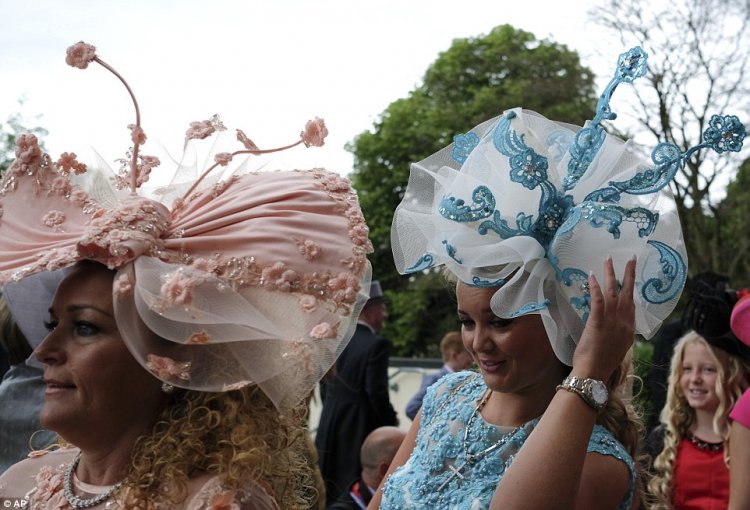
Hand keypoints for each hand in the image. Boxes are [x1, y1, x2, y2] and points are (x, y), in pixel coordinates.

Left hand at [571, 256, 635, 380]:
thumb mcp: (617, 348)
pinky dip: (596, 287)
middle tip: (630, 259)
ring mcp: (612, 321)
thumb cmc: (603, 363)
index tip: (630, 278)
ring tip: (609, 260)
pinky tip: (593, 275)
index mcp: (629, 329)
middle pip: (628, 293)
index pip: (632, 305)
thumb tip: (617, 327)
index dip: (631, 290)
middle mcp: (624, 322)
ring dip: (611, 274)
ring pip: (614, 292)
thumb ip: (619, 334)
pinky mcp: (598, 321)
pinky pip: (598, 300)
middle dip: (630, 274)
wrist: (594, 372)